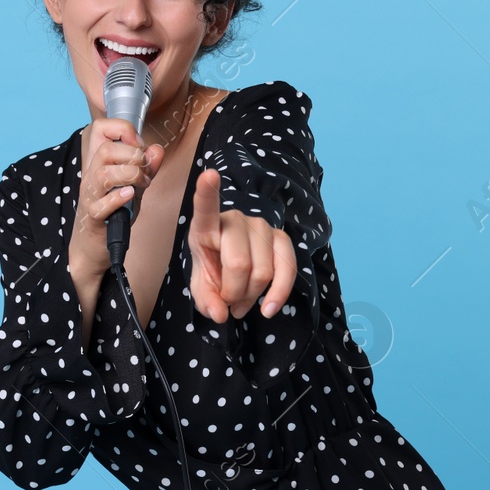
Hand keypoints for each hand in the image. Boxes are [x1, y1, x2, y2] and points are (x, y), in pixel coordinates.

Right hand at [68, 116, 164, 281]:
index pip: (100, 128)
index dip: (122, 128)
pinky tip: (130, 196)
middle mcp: (91, 175)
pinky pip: (101, 204)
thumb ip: (147, 167)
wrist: (94, 244)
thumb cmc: (113, 211)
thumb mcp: (134, 185)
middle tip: (144, 170)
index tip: (138, 144)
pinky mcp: (93, 216)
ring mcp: (90, 195)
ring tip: (141, 185)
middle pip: (105, 149)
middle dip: (132, 155)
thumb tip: (157, 149)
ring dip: (130, 176)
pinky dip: (117, 198)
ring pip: (104, 173)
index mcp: (99, 162)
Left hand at [187, 167, 296, 322]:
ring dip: (252, 297)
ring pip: (262, 272)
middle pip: (239, 264)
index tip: (209, 175)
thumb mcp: (201, 287)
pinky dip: (279, 294)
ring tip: (241, 302)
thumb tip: (220, 314)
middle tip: (228, 302)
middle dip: (234, 293)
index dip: (206, 191)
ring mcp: (261, 226)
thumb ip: (206, 301)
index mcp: (206, 226)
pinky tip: (269, 309)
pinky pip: (287, 268)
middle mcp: (235, 219)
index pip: (205, 207)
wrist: (232, 269)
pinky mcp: (281, 237)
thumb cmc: (213, 271)